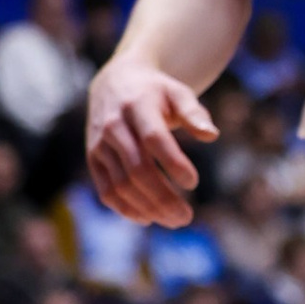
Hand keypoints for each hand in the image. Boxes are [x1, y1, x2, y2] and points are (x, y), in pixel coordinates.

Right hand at [85, 61, 213, 227]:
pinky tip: (149, 218)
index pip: (153, 139)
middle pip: (137, 169)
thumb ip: (194, 113)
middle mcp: (114, 126)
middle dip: (163, 197)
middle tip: (187, 217)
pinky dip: (126, 209)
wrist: (115, 83)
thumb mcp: (178, 93)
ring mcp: (100, 145)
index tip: (193, 182)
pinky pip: (106, 190)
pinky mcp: (93, 159)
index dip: (173, 162)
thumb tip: (212, 135)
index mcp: (137, 106)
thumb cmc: (156, 92)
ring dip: (148, 208)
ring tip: (174, 220)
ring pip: (121, 185)